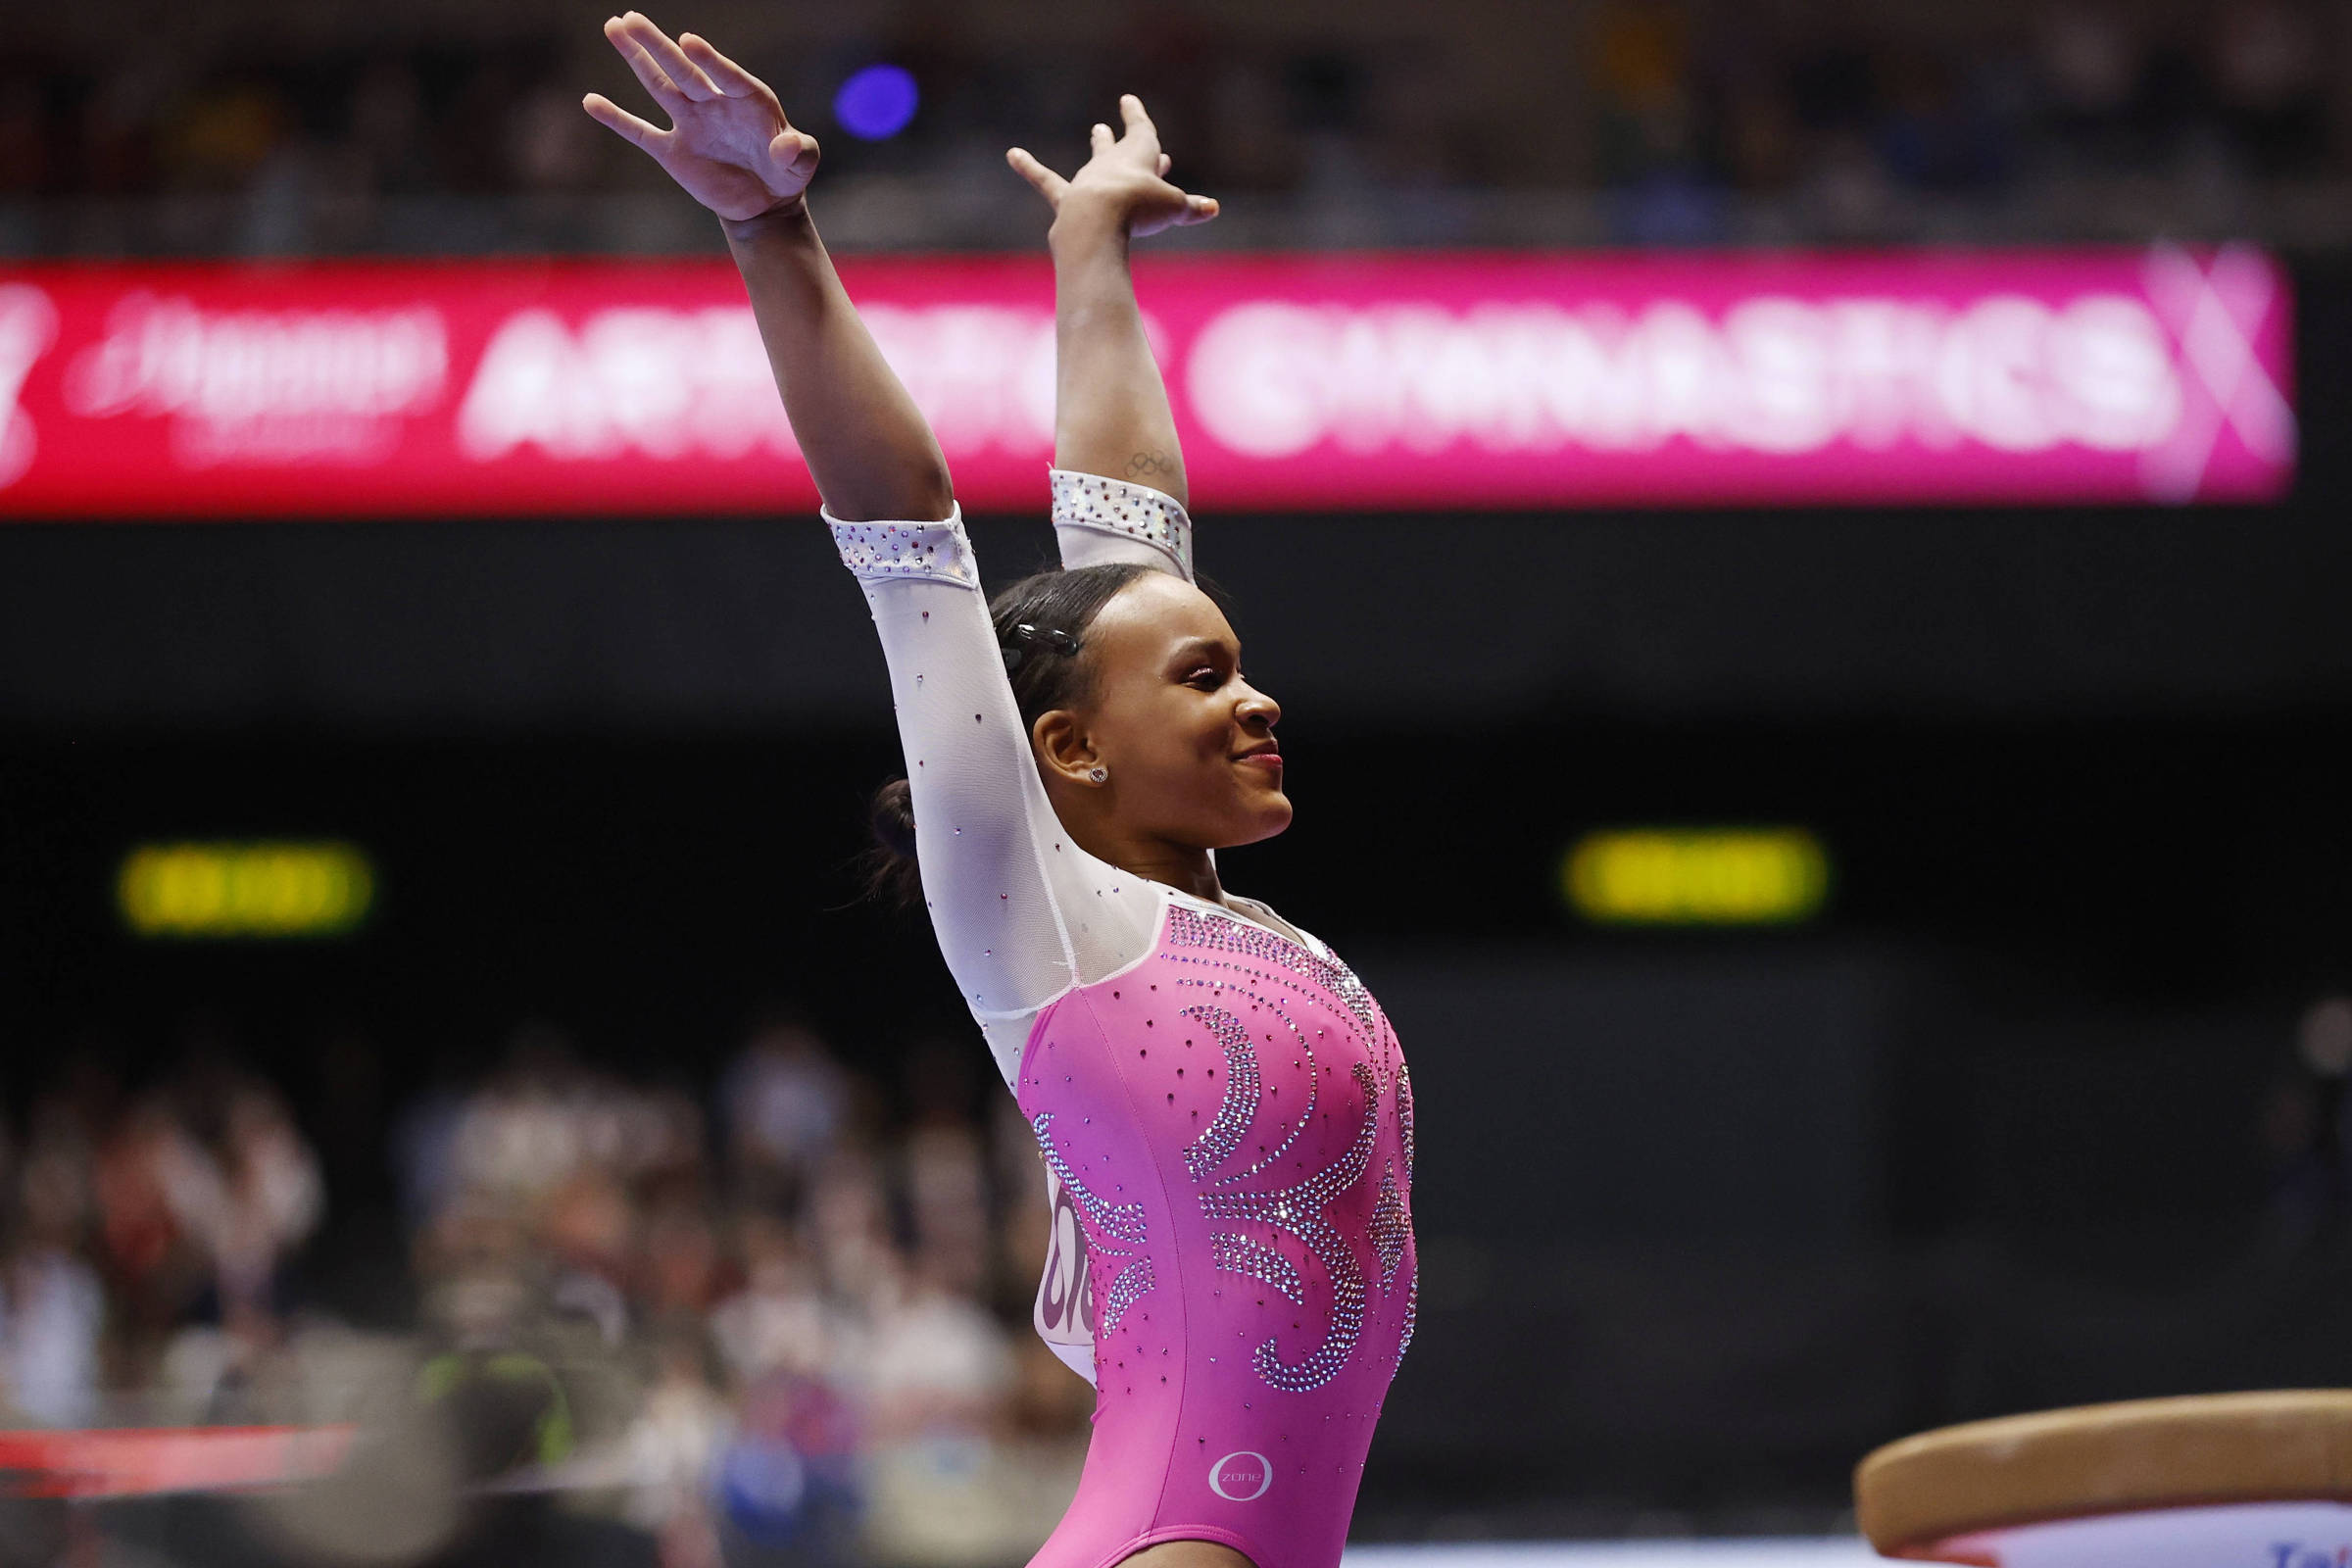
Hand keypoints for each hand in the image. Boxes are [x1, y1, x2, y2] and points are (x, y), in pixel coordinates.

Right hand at [582, 13, 818, 222]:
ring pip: (659, 85)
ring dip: (637, 59)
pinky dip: (617, 119)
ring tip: (615, 28)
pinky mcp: (673, 151)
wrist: (765, 201)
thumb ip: (799, 151)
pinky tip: (592, 102)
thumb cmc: (787, 172)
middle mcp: (714, 102)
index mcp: (747, 97)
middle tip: (631, 18)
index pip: (725, 75)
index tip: (689, 42)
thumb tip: (787, 148)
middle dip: (658, 45)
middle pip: (682, 69)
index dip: (708, 60)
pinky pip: (640, 132)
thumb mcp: (803, 162)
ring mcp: (691, 123)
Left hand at [1007, 95, 1218, 239]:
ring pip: (1093, 162)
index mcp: (1139, 155)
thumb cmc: (1139, 209)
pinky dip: (1028, 166)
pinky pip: (1045, 180)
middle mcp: (1112, 163)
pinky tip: (1011, 153)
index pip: (1141, 131)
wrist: (1098, 222)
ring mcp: (1088, 181)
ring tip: (1096, 133)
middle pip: (1117, 148)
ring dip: (1097, 148)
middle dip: (1118, 136)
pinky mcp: (1066, 200)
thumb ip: (1190, 208)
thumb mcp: (1173, 209)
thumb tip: (1212, 208)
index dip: (1137, 117)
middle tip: (1111, 125)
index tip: (1128, 101)